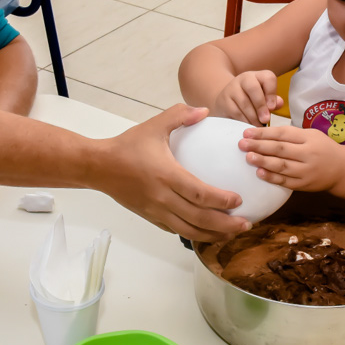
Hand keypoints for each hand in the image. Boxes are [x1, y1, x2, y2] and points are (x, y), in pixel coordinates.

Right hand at [97, 104, 248, 241]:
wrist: (98, 166)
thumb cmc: (127, 146)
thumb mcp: (154, 126)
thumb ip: (180, 115)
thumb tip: (204, 110)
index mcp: (166, 175)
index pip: (200, 194)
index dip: (222, 200)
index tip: (239, 200)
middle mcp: (163, 198)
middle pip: (199, 219)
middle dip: (226, 225)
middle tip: (246, 223)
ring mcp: (156, 211)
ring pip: (189, 230)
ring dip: (213, 234)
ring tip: (232, 232)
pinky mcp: (150, 217)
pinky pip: (175, 230)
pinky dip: (194, 233)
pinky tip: (207, 231)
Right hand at [211, 70, 283, 125]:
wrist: (227, 100)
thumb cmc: (251, 100)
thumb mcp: (263, 98)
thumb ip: (273, 101)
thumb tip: (279, 103)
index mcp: (258, 76)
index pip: (268, 78)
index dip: (272, 93)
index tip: (272, 108)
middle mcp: (244, 79)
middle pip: (253, 88)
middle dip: (261, 106)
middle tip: (265, 119)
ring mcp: (232, 88)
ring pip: (244, 102)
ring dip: (253, 116)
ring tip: (258, 125)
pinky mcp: (224, 100)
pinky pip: (235, 112)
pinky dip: (244, 120)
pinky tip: (249, 125)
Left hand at [240, 125, 344, 191]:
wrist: (342, 169)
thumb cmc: (322, 148)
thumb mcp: (311, 135)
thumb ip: (291, 134)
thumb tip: (262, 133)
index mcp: (309, 138)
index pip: (283, 134)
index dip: (264, 133)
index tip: (247, 132)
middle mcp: (308, 154)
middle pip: (280, 149)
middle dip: (259, 146)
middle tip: (242, 144)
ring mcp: (307, 171)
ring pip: (282, 166)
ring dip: (263, 161)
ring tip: (248, 157)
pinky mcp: (304, 185)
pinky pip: (285, 181)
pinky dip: (272, 177)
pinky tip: (259, 173)